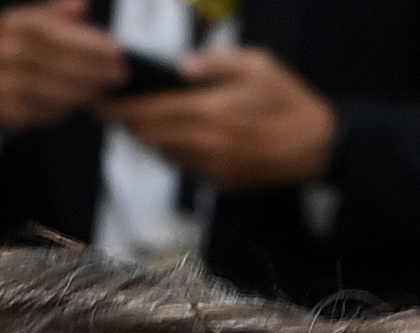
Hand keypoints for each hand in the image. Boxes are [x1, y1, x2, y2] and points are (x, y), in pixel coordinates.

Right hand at [0, 0, 127, 129]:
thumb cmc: (16, 53)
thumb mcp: (31, 25)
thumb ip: (58, 15)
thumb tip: (82, 4)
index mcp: (10, 23)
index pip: (54, 30)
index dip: (88, 41)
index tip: (115, 49)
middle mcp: (0, 50)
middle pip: (56, 60)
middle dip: (93, 68)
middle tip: (118, 73)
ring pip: (52, 88)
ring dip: (85, 89)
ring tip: (104, 87)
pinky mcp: (3, 109)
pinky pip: (43, 110)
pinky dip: (67, 107)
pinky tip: (82, 101)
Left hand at [110, 43, 338, 187]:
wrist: (317, 147)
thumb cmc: (289, 101)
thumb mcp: (257, 64)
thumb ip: (216, 62)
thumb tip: (183, 66)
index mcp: (212, 113)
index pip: (152, 113)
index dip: (121, 109)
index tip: (101, 102)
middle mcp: (207, 145)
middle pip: (150, 136)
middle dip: (128, 123)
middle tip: (111, 109)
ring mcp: (213, 168)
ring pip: (163, 154)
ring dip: (146, 138)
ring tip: (136, 121)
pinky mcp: (220, 182)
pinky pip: (181, 167)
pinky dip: (168, 151)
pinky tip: (167, 136)